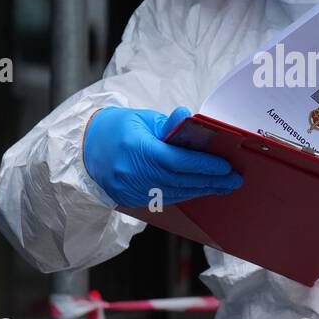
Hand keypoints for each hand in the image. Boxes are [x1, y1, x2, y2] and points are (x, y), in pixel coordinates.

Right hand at [83, 106, 242, 207]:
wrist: (84, 148)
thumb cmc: (116, 128)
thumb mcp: (142, 119)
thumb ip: (169, 125)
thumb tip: (190, 119)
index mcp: (135, 148)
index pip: (176, 160)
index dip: (203, 165)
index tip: (225, 166)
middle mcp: (131, 173)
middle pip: (179, 180)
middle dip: (210, 180)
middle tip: (234, 179)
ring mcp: (130, 189)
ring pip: (175, 193)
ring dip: (202, 189)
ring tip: (224, 185)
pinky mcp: (130, 199)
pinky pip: (164, 198)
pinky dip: (186, 193)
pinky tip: (201, 189)